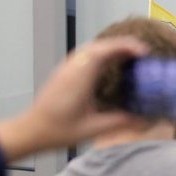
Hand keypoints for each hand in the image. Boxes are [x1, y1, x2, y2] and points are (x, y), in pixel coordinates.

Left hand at [0, 37, 147, 162]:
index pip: (105, 50)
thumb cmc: (59, 130)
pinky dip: (102, 53)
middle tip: (143, 53)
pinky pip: (86, 54)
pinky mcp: (64, 72)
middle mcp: (73, 67)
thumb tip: (144, 119)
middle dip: (123, 44)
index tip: (144, 53)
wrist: (30, 131)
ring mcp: (67, 67)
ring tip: (131, 56)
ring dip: (112, 47)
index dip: (126, 47)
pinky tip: (111, 64)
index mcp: (80, 77)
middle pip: (100, 44)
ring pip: (92, 47)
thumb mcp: (93, 129)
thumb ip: (120, 121)